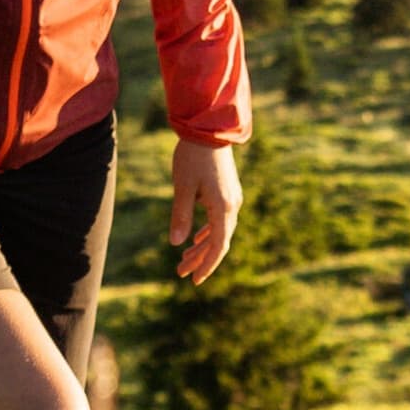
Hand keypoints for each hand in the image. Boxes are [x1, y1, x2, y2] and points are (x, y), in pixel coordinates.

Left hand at [169, 136, 242, 281]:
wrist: (209, 129)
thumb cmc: (193, 156)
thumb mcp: (183, 187)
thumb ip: (181, 215)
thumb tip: (177, 244)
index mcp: (223, 207)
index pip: (218, 246)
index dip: (207, 265)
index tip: (194, 280)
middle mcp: (232, 206)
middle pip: (218, 242)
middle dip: (200, 260)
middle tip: (181, 273)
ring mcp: (231, 199)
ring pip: (218, 231)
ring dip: (202, 247)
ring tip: (184, 259)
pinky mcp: (227, 192)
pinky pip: (219, 220)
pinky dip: (207, 233)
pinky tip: (196, 239)